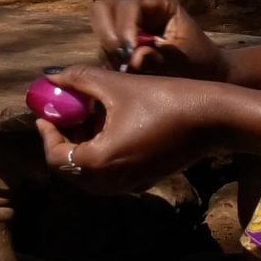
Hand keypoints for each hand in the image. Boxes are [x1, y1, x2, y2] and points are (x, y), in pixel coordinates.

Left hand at [36, 66, 219, 194]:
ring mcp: (130, 184)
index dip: (47, 131)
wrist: (213, 119)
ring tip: (86, 116)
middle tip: (64, 113)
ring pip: (90, 173)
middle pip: (70, 168)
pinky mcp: (145, 179)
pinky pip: (110, 173)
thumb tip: (53, 76)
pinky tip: (110, 125)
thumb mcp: (116, 85)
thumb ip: (79, 79)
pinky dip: (101, 153)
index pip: (55, 156)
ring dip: (82, 147)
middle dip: (62, 139)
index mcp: (100, 162)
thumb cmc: (165, 99)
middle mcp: (112, 182)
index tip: (47, 110)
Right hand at [92, 0, 225, 78]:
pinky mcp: (119, 45)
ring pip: (100, 32)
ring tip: (129, 71)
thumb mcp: (183, 62)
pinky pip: (104, 50)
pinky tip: (128, 76)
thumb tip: (134, 59)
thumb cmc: (200, 62)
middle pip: (103, 10)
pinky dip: (111, 63)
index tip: (130, 51)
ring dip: (110, 53)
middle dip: (109, 36)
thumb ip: (158, 59)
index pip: (130, 5)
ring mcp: (125, 26)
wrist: (205, 76)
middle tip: (122, 60)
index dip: (125, 25)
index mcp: (157, 3)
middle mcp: (137, 10)